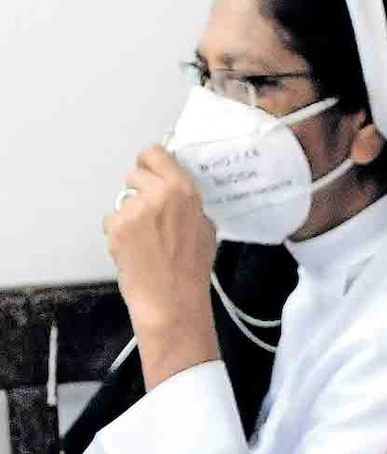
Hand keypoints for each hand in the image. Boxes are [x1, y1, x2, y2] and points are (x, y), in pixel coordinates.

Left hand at [105, 145, 219, 388]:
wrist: (172, 299)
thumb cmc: (193, 268)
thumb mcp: (205, 227)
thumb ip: (188, 203)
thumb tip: (175, 193)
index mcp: (184, 190)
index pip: (155, 154)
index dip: (151, 164)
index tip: (152, 173)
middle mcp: (158, 194)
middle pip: (135, 174)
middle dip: (140, 190)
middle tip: (150, 213)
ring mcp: (134, 210)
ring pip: (123, 199)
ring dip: (130, 212)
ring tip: (144, 236)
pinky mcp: (116, 227)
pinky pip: (113, 219)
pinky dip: (120, 231)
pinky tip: (135, 248)